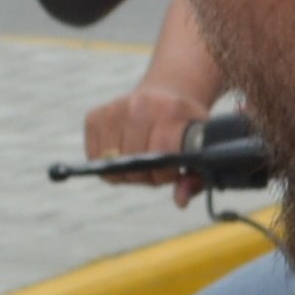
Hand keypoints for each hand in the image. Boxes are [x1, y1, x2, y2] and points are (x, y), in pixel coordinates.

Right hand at [79, 72, 214, 173]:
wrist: (166, 93)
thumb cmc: (183, 128)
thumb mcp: (200, 148)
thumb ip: (196, 178)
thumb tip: (180, 201)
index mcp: (171, 110)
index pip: (160, 154)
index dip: (166, 173)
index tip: (174, 171)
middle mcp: (139, 105)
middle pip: (133, 163)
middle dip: (146, 174)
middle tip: (157, 167)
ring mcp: (114, 109)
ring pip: (112, 164)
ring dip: (126, 172)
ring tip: (141, 160)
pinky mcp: (94, 116)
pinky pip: (95, 158)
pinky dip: (108, 164)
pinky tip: (123, 153)